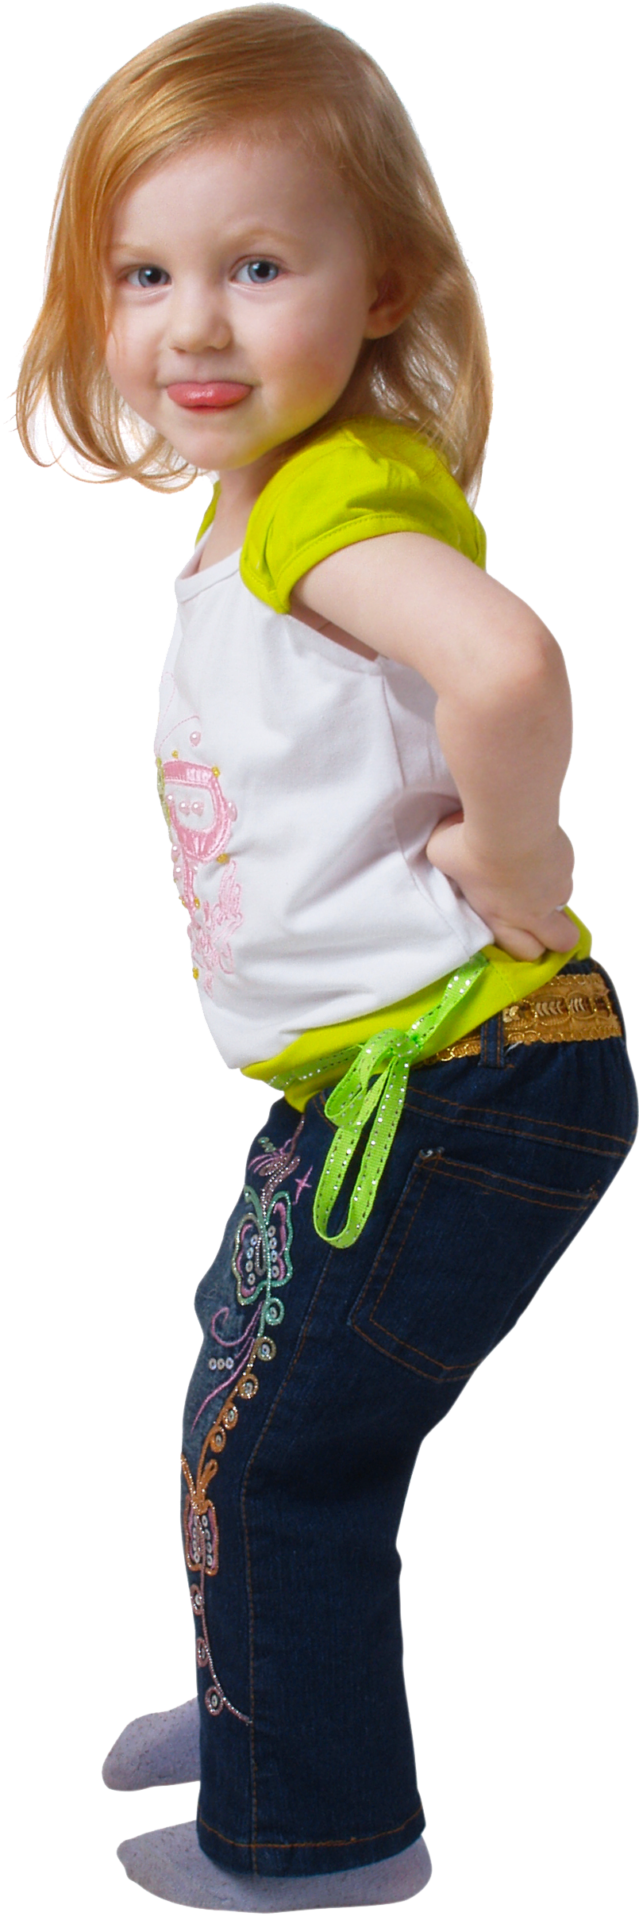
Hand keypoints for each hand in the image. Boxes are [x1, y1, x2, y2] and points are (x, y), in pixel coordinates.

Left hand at [425, 811, 576, 960]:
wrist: (509, 824)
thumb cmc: (469, 847)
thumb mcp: (442, 855)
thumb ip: (447, 862)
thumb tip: (447, 848)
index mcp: (499, 918)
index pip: (525, 952)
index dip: (525, 946)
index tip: (516, 931)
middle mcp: (533, 912)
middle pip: (563, 941)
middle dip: (557, 936)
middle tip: (542, 919)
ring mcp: (556, 890)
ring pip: (564, 904)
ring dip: (553, 897)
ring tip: (534, 875)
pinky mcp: (567, 864)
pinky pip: (566, 872)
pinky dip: (555, 866)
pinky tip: (538, 850)